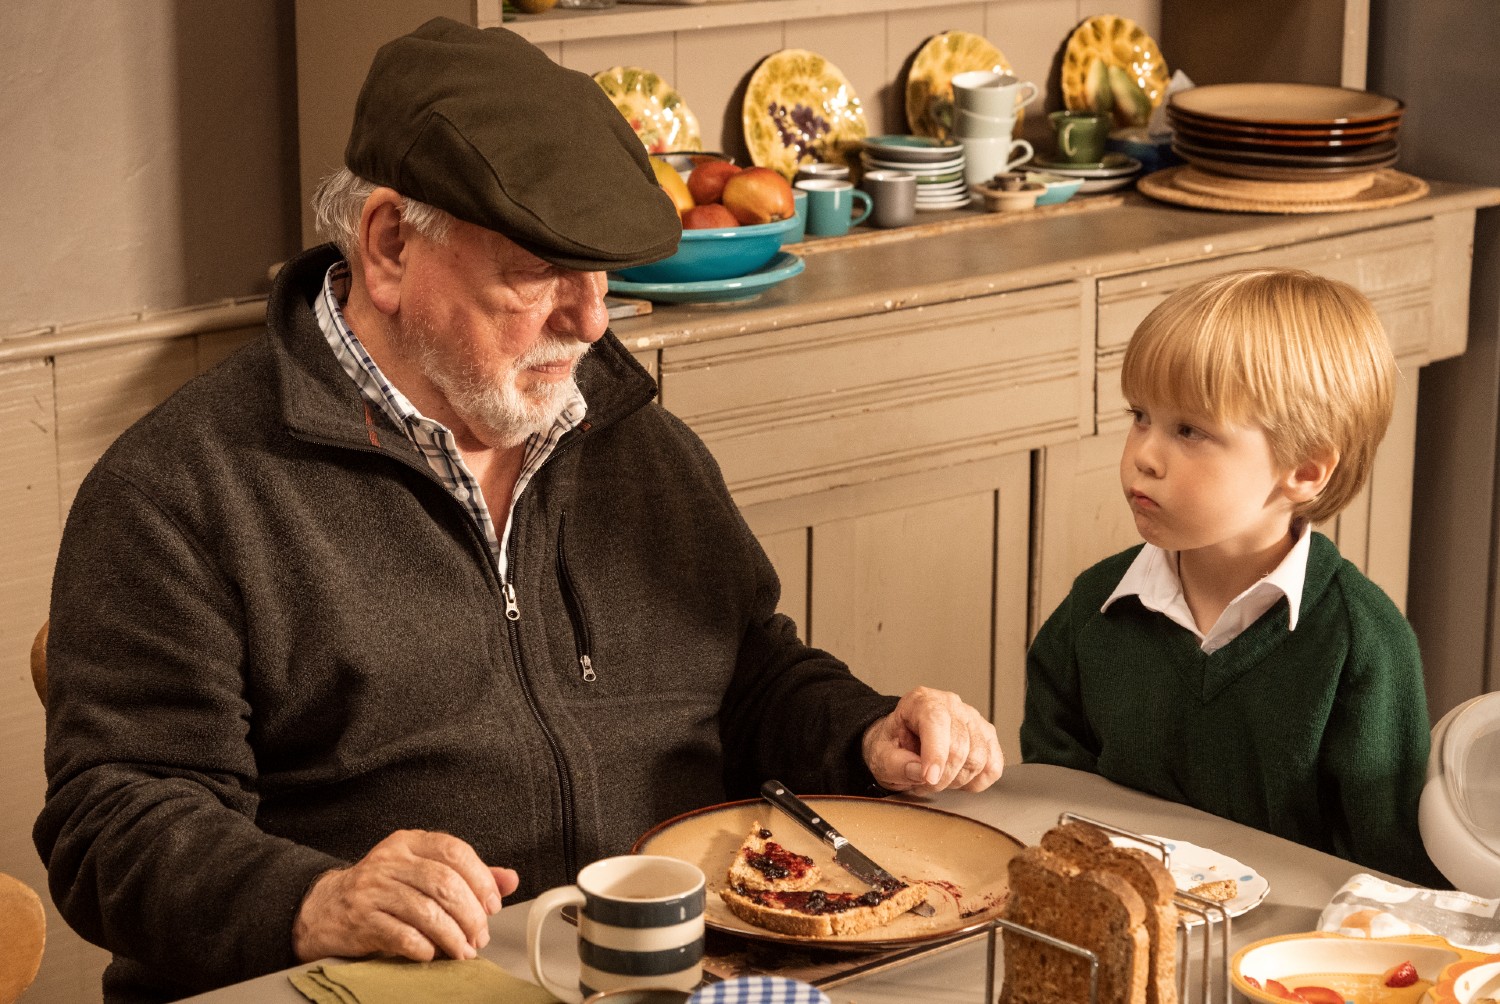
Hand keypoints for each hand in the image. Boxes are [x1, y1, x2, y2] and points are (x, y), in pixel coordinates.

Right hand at [292, 829, 520, 962]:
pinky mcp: (360, 919)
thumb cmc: (384, 890)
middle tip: (480, 936)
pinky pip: (401, 935)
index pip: (454, 851)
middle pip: (444, 883)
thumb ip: (467, 875)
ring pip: (426, 911)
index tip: (493, 905)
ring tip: (463, 950)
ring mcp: (373, 889)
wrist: (325, 909)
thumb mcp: (423, 872)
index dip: (481, 879)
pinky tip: (432, 954)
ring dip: (452, 936)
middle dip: (470, 915)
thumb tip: (509, 880)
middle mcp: (390, 860)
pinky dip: (424, 948)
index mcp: (410, 842)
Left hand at [861, 686, 1003, 793]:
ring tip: (937, 779)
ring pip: (979, 759)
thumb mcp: (880, 756)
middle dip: (942, 776)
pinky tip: (957, 779)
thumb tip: (919, 771)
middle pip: (960, 746)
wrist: (901, 743)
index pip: (936, 722)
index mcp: (921, 701)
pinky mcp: (987, 738)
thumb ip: (895, 764)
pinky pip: (993, 767)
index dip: (935, 754)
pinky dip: (976, 781)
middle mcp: (951, 705)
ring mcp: (973, 719)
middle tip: (924, 783)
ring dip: (957, 780)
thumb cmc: (892, 745)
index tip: (929, 778)